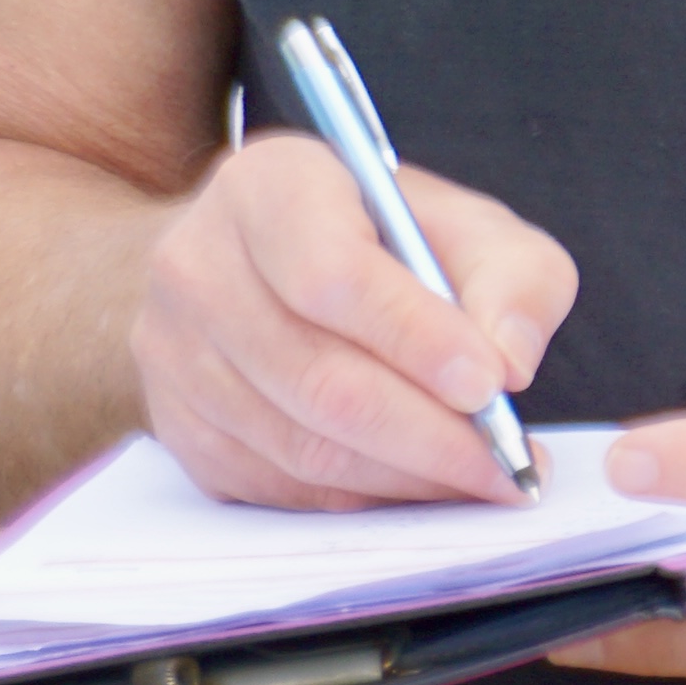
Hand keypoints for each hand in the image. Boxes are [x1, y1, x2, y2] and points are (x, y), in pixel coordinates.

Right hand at [133, 136, 576, 506]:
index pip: (333, 277)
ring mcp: (172, 353)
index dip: (416, 339)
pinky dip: (361, 497)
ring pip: (299, 446)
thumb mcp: (471, 225)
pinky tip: (418, 483)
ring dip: (404, 475)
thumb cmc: (386, 239)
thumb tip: (510, 365)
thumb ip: (513, 279)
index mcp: (268, 188)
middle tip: (508, 461)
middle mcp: (198, 267)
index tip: (489, 386)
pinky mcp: (176, 425)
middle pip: (317, 378)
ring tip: (481, 476)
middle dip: (429, 434)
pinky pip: (276, 485)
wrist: (268, 264)